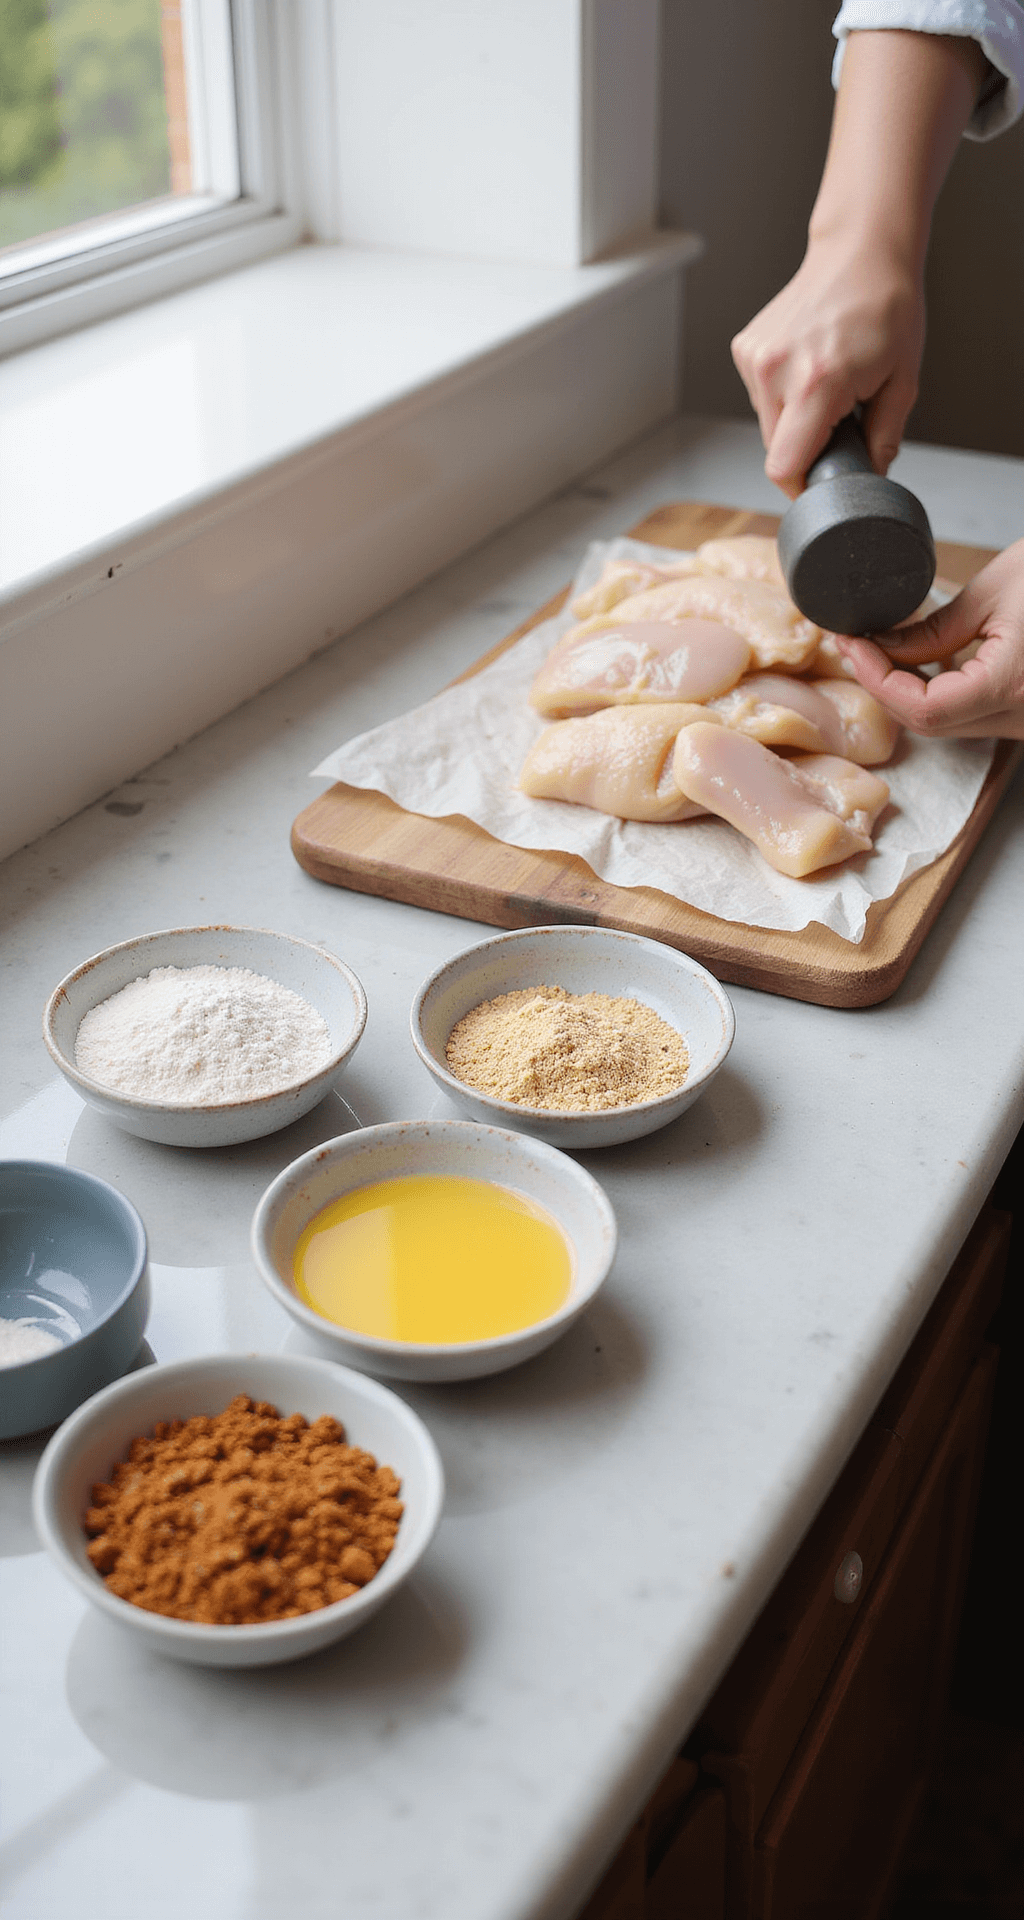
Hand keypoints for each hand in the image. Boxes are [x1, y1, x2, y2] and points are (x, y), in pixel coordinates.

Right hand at [732, 31, 986, 495]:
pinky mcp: (745, 348)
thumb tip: (870, 477)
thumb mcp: (902, 381)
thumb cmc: (885, 308)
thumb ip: (884, 439)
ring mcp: (755, 357)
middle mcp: (776, 370)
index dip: (802, 486)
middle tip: (838, 421)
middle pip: (776, 449)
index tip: (820, 483)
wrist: (861, 253)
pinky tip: (807, 367)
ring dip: (793, 420)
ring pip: (767, 424)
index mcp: (817, 383)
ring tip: (825, 384)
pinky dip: (782, 395)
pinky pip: (760, 396)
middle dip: (806, 448)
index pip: (784, 467)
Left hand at [836, 538, 1023, 738]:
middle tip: (858, 645)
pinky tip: (921, 663)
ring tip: (881, 649)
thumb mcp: (999, 587)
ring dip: (908, 694)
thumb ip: (937, 627)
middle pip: (930, 724)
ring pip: (949, 726)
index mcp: (1013, 684)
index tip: (853, 645)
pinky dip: (939, 695)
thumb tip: (885, 645)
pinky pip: (973, 716)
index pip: (922, 707)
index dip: (877, 679)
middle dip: (885, 687)